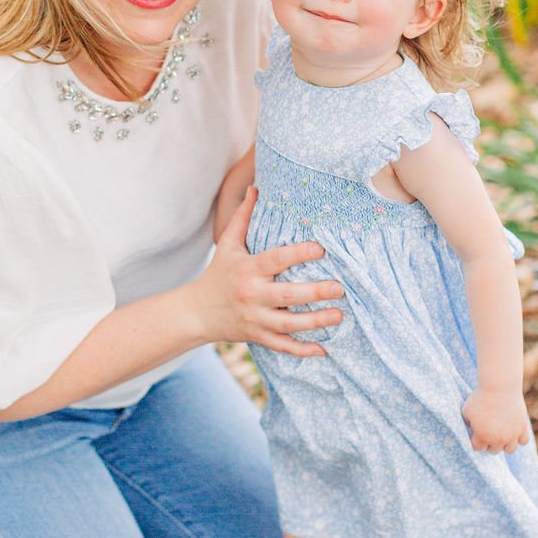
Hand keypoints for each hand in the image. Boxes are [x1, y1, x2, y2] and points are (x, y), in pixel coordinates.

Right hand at [187, 187, 343, 357]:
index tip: (321, 248)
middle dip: (315, 292)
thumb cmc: (218, 273)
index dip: (298, 254)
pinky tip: (323, 349)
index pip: (276, 260)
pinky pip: (282, 346)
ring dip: (315, 322)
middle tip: (339, 288)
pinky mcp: (258, 336)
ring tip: (339, 315)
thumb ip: (243, 216)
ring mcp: (255, 319)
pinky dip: (302, 350)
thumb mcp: (227, 244)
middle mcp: (252, 295)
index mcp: (247, 269)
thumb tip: (256, 187)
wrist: (198, 312)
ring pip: (288, 324)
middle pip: (287, 295)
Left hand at [463, 387, 529, 453]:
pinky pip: (523, 441)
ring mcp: (512, 435)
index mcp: (482, 437)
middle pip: (493, 451)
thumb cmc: (480, 397)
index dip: (476, 439)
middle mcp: (498, 440)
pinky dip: (518, 437)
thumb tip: (472, 430)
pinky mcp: (523, 428)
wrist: (499, 386)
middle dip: (489, 442)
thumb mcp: (466, 411)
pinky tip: (512, 429)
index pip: (478, 448)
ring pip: (510, 450)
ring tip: (501, 433)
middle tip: (488, 430)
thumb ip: (468, 424)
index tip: (476, 430)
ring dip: (504, 444)